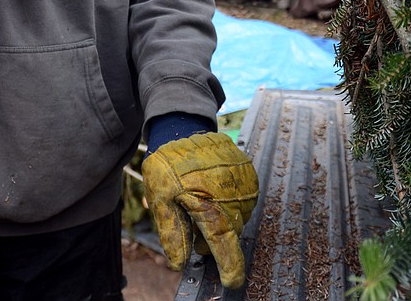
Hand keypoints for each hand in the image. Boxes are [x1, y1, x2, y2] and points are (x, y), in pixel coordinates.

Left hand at [141, 132, 258, 288]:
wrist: (183, 129)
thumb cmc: (168, 167)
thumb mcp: (160, 200)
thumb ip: (173, 233)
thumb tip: (180, 264)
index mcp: (208, 204)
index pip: (223, 243)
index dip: (230, 266)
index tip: (233, 282)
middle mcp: (233, 195)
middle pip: (228, 232)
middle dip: (211, 234)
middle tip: (190, 215)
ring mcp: (244, 182)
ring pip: (236, 216)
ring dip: (220, 216)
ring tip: (199, 196)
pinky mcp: (249, 173)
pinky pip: (242, 200)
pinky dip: (227, 202)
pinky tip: (211, 188)